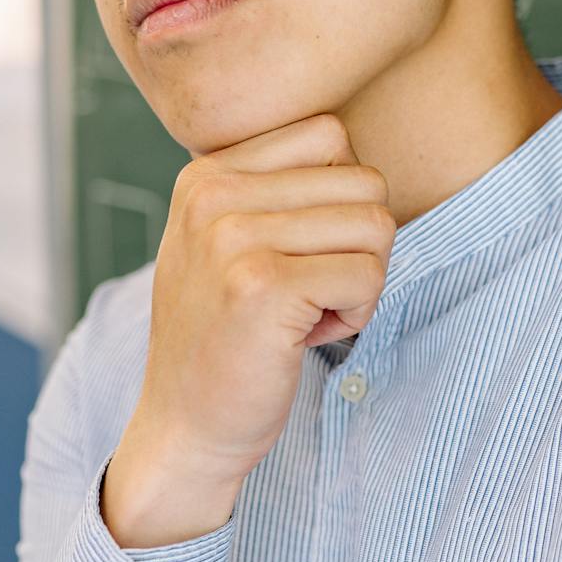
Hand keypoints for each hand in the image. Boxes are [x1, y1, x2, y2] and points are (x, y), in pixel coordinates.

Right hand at [103, 112, 393, 545]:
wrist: (185, 426)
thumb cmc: (226, 335)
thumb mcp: (228, 241)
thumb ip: (275, 186)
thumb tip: (351, 146)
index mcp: (206, 173)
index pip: (329, 134)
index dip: (339, 198)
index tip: (297, 250)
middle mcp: (214, 194)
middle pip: (364, 180)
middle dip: (357, 244)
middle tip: (308, 290)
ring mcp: (234, 237)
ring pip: (376, 226)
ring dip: (360, 281)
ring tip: (304, 312)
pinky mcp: (264, 286)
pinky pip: (370, 274)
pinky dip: (357, 313)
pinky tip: (304, 336)